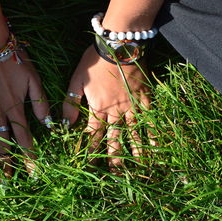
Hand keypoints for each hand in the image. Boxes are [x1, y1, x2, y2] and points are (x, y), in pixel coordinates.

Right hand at [0, 51, 49, 176]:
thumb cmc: (15, 61)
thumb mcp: (33, 79)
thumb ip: (40, 102)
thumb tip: (48, 123)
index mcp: (14, 109)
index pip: (24, 139)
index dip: (29, 157)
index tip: (33, 173)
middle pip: (2, 143)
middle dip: (6, 164)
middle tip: (7, 181)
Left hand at [63, 45, 153, 173]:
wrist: (118, 45)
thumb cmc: (94, 62)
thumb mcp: (76, 80)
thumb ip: (71, 102)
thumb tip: (65, 124)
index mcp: (97, 108)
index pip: (92, 134)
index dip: (90, 150)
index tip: (90, 166)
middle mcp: (115, 111)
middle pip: (114, 138)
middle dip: (113, 157)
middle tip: (115, 175)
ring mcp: (131, 105)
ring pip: (133, 132)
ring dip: (135, 150)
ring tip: (138, 166)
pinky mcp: (144, 97)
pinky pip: (149, 117)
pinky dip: (152, 130)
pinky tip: (156, 143)